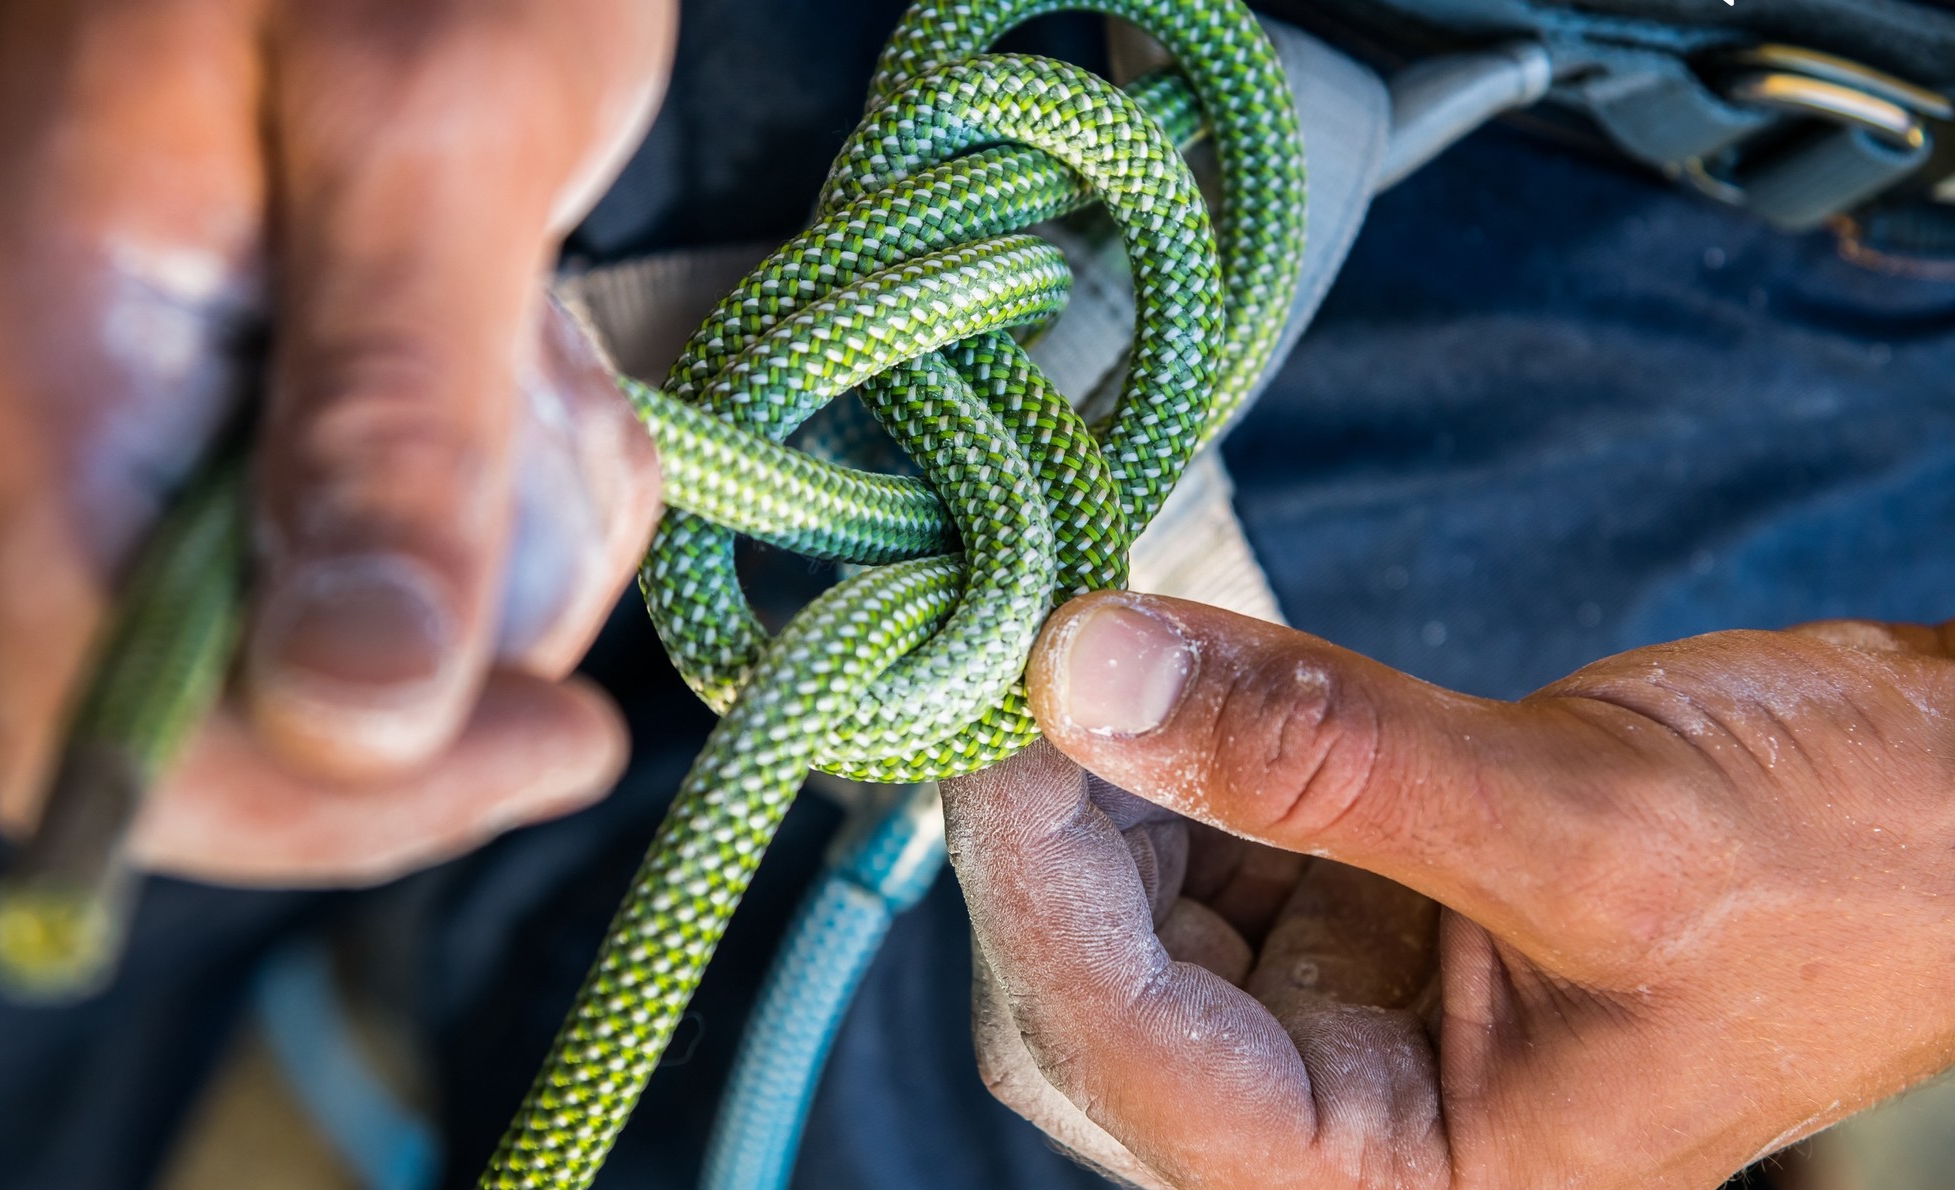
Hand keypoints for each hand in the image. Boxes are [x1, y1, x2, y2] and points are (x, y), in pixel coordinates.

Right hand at [0, 0, 672, 882]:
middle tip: (559, 463)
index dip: (324, 799)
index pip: (89, 733)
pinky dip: (488, 496)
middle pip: (218, 710)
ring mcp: (132, 418)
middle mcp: (33, 418)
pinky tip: (516, 352)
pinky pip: (366, 547)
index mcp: (17, 357)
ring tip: (534, 353)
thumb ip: (387, 425)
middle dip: (442, 648)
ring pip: (323, 636)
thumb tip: (350, 715)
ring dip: (489, 548)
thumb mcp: (441, 137)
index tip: (552, 740)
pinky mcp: (237, 409)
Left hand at [944, 591, 1954, 1187]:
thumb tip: (1086, 674)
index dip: (1038, 884)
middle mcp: (1344, 1123)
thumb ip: (1325, 762)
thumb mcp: (1589, 828)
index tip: (985, 713)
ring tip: (1081, 627)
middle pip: (1096, 994)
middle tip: (1008, 651)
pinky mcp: (1351, 911)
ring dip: (1097, 770)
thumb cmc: (1849, 873)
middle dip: (1046, 828)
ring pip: (1132, 905)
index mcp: (1401, 1186)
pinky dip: (1175, 740)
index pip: (1135, 1055)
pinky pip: (1207, 836)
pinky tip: (1171, 649)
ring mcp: (1338, 1012)